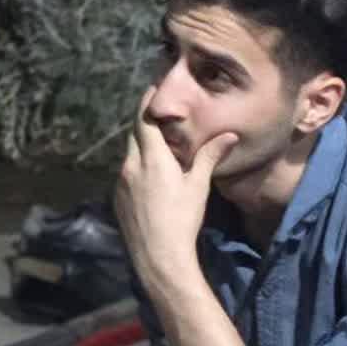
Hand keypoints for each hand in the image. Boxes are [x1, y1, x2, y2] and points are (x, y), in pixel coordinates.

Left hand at [114, 86, 236, 275]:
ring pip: (129, 154)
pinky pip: (126, 173)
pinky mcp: (117, 197)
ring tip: (158, 147)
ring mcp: (120, 182)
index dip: (147, 102)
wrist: (158, 255)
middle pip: (134, 135)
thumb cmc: (182, 219)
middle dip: (144, 123)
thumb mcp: (198, 186)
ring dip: (142, 147)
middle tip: (158, 116)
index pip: (144, 120)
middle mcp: (130, 165)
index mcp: (151, 158)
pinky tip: (151, 178)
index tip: (152, 90)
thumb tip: (229, 136)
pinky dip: (137, 167)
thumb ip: (209, 157)